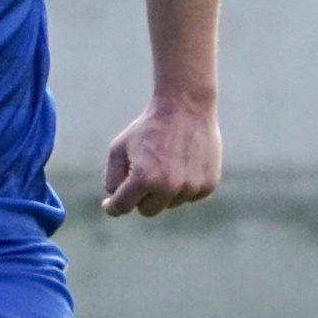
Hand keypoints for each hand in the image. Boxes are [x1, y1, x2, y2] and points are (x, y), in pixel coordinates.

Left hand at [103, 97, 221, 218]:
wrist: (186, 107)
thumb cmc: (149, 127)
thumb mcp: (119, 147)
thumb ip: (112, 176)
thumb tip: (116, 198)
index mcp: (144, 178)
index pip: (123, 206)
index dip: (113, 207)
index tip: (109, 206)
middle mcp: (169, 187)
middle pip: (147, 210)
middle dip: (141, 197)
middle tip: (142, 176)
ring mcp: (191, 188)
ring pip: (170, 204)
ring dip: (164, 190)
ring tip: (167, 162)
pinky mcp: (208, 185)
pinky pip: (189, 197)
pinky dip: (184, 187)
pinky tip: (184, 164)